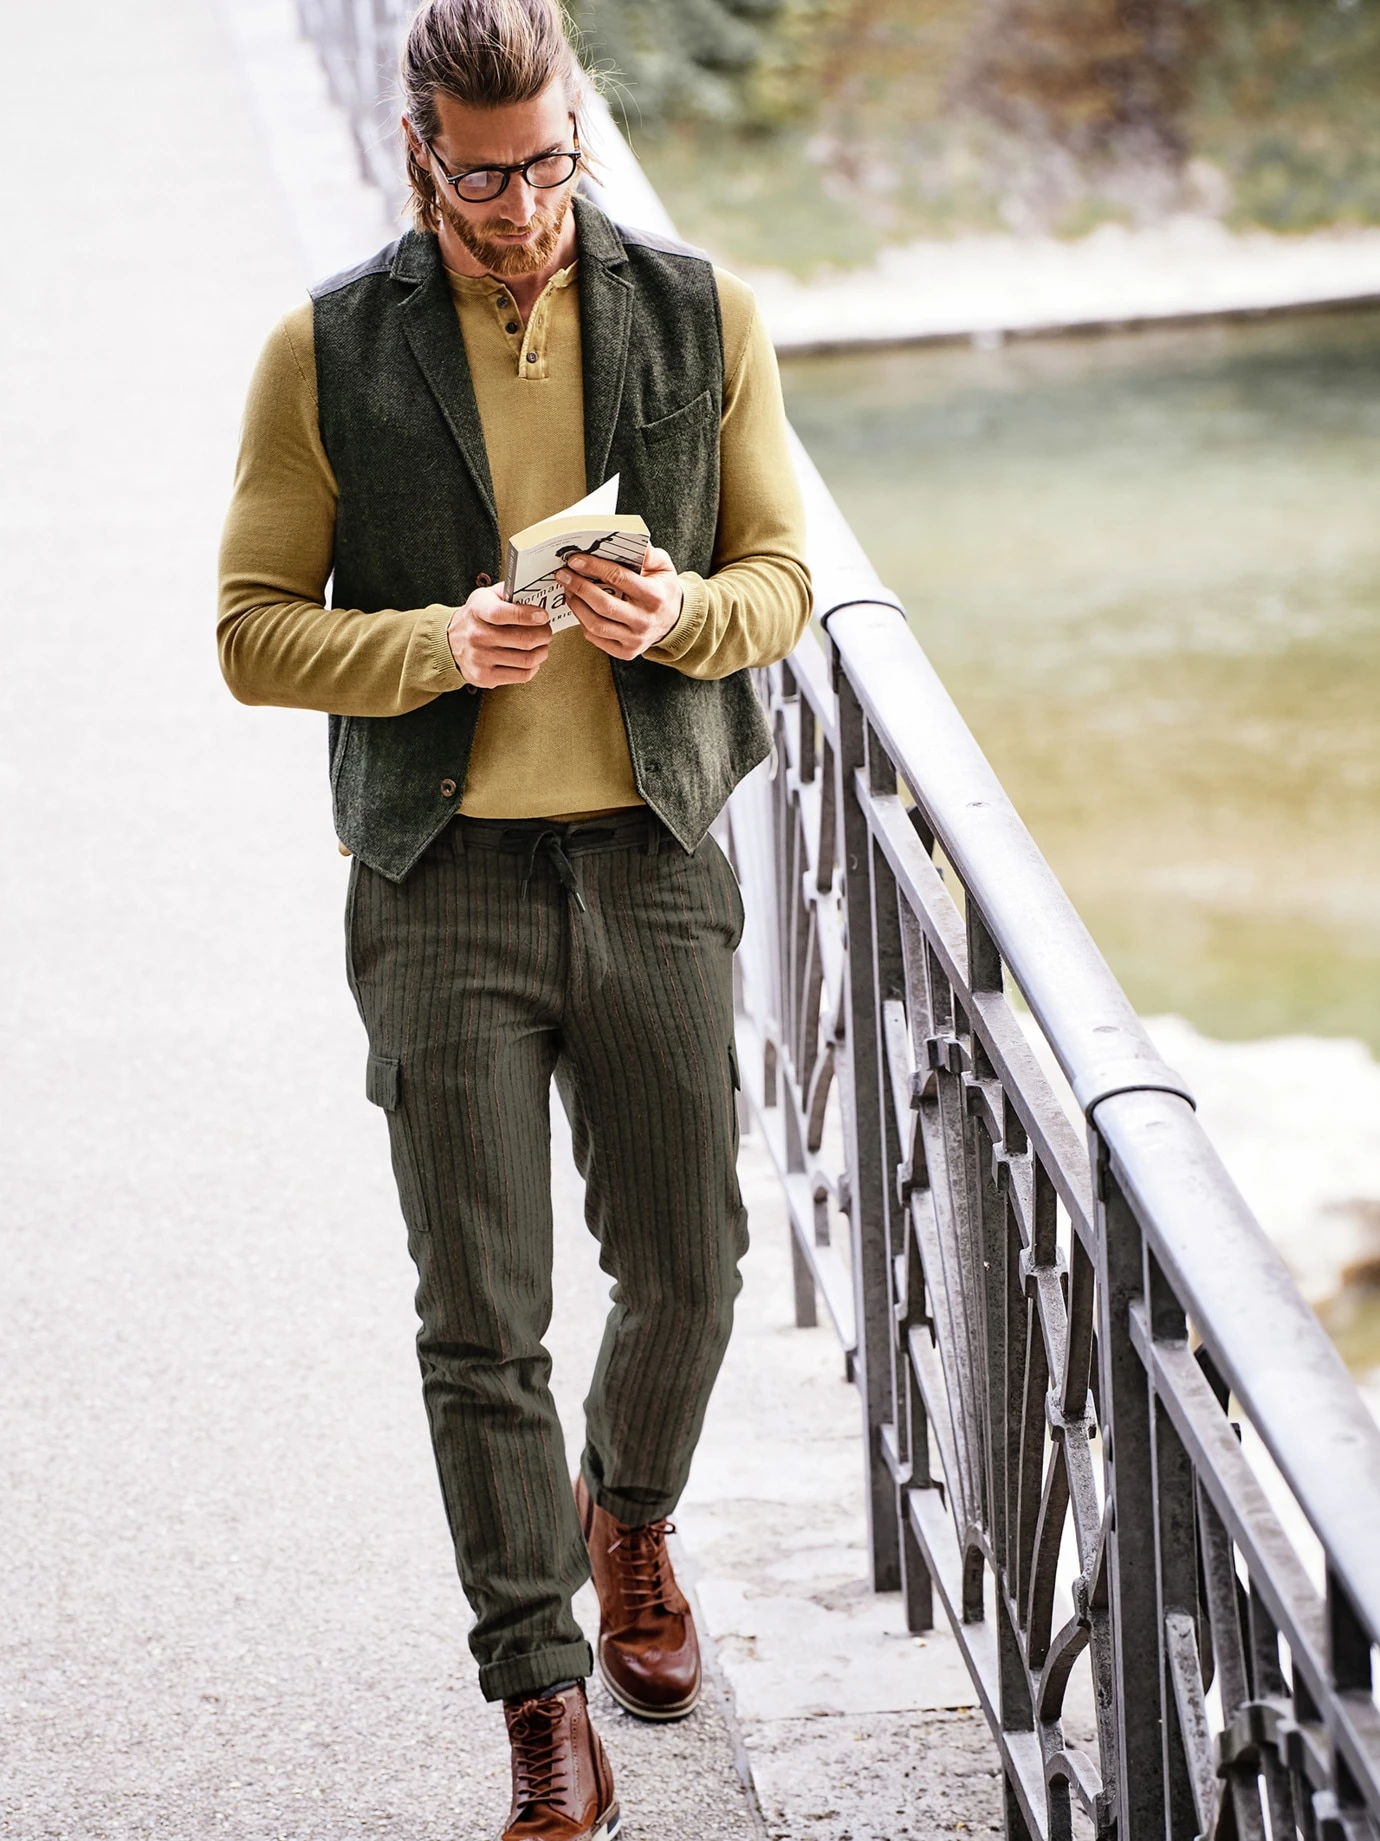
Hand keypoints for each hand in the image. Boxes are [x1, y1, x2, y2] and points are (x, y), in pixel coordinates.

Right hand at [446, 586, 550, 686]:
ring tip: (542, 645)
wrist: (450, 643)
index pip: (502, 614)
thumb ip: (509, 593)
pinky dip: (533, 667)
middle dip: (543, 634)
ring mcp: (480, 659)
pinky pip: (522, 675)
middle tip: (546, 631)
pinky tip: (532, 659)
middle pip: (522, 639)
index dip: (528, 615)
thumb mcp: (485, 597)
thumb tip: (535, 595)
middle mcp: (476, 635)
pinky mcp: (485, 677)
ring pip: (527, 659)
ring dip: (542, 651)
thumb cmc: (475, 618)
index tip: (543, 616)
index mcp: (477, 610)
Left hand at [556, 546, 682, 660]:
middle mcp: (645, 620)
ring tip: (568, 590)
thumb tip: (629, 538)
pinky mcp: (626, 651)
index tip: (575, 560)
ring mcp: (635, 639)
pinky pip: (596, 638)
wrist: (674, 621)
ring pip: (596, 624)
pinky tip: (579, 607)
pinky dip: (582, 622)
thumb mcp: (664, 567)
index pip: (619, 578)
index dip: (594, 567)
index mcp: (655, 596)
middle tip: (563, 574)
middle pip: (603, 604)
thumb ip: (648, 553)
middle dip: (578, 587)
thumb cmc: (663, 590)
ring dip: (576, 605)